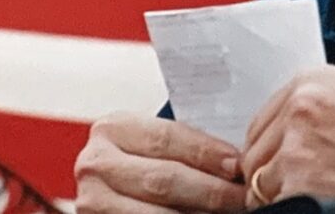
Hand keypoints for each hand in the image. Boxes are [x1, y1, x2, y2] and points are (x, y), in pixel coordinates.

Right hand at [75, 112, 247, 213]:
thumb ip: (186, 146)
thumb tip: (236, 162)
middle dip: (210, 190)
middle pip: (163, 178)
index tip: (238, 164)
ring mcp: (92, 200)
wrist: (112, 183)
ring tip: (229, 210)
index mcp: (113, 128)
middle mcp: (97, 163)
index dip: (206, 152)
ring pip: (157, 212)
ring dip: (198, 213)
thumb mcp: (154, 143)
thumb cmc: (142, 159)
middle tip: (242, 195)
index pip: (167, 137)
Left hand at [241, 65, 334, 213]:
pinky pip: (274, 205)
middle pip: (253, 154)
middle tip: (313, 183)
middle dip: (274, 175)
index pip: (259, 124)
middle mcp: (300, 102)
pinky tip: (327, 200)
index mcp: (310, 79)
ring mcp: (297, 140)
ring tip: (325, 190)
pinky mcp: (300, 177)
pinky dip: (294, 208)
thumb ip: (309, 112)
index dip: (273, 153)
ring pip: (259, 183)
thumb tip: (267, 141)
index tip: (295, 165)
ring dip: (283, 195)